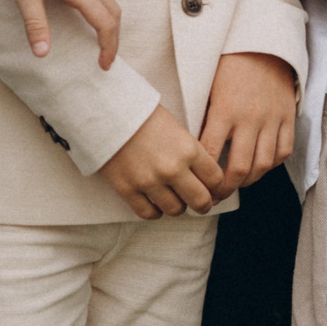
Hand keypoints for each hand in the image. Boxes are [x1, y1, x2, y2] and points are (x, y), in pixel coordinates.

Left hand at [15, 0, 121, 68]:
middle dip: (113, 36)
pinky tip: (83, 12)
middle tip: (105, 57)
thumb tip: (42, 54)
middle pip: (113, 10)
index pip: (105, 21)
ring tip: (97, 38)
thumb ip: (34, 22)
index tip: (103, 65)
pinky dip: (99, 5)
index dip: (108, 46)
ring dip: (107, 20)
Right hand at [99, 104, 226, 216]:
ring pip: (176, 210)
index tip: (214, 189)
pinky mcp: (127, 189)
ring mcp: (149, 181)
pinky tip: (155, 203)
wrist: (108, 112)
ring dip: (178, 207)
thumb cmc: (145, 116)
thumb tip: (206, 177)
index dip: (218, 187)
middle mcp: (173, 168)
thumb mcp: (178, 129)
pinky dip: (155, 212)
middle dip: (204, 204)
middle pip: (201, 200)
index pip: (216, 179)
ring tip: (175, 199)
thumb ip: (193, 152)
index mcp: (189, 149)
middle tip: (201, 203)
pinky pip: (149, 213)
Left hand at [198, 52, 296, 196]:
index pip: (212, 154)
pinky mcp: (288, 116)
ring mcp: (272, 118)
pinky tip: (260, 166)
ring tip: (238, 184)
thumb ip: (204, 119)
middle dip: (226, 189)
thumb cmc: (229, 66)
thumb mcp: (208, 89)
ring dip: (249, 181)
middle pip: (240, 168)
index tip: (198, 186)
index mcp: (225, 110)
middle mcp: (250, 118)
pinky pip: (284, 150)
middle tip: (216, 196)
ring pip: (264, 164)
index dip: (204, 177)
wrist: (262, 44)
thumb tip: (194, 151)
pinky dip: (272, 164)